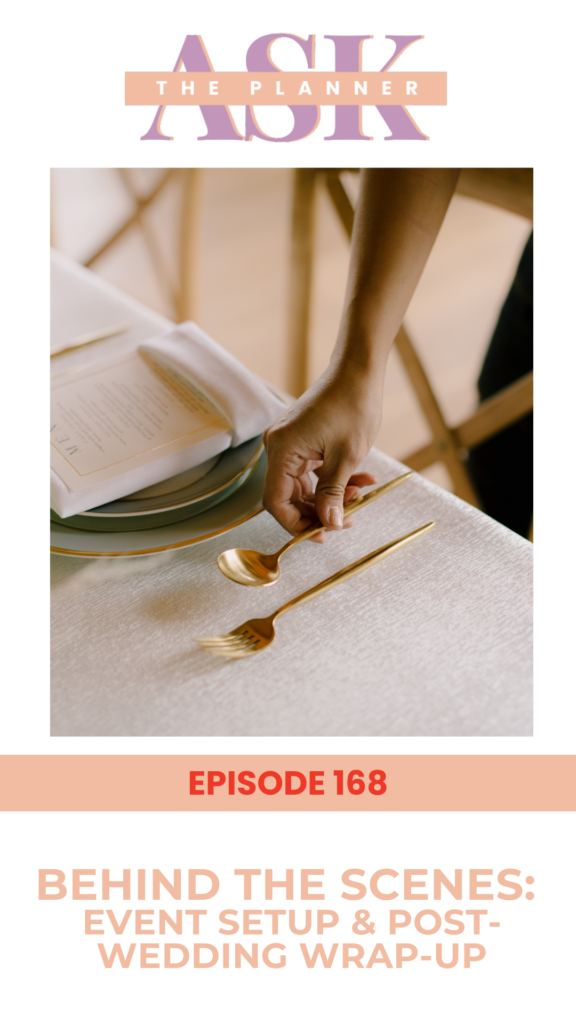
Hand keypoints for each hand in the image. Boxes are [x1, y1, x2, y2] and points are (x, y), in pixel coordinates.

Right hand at [263, 360, 382, 541]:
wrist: (359, 370)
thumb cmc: (353, 405)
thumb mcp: (346, 457)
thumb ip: (333, 494)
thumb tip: (329, 525)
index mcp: (281, 450)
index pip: (275, 501)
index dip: (295, 524)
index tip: (321, 535)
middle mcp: (278, 447)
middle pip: (289, 496)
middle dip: (319, 511)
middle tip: (348, 518)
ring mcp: (288, 443)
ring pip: (303, 486)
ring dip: (331, 496)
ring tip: (361, 495)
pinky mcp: (301, 440)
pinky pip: (311, 471)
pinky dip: (333, 480)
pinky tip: (361, 480)